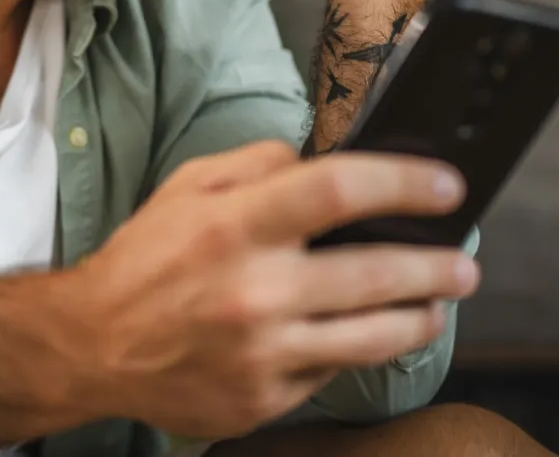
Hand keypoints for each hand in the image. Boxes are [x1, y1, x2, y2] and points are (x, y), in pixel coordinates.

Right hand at [72, 141, 478, 440]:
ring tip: (438, 304)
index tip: (446, 186)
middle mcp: (255, 291)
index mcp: (234, 226)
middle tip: (464, 261)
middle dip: (436, 265)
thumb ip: (255, 164)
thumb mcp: (186, 186)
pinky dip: (353, 351)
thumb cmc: (144, 261)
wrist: (93, 346)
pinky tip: (363, 336)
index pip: (337, 192)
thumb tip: (317, 160)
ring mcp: (263, 353)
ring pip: (373, 336)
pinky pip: (330, 371)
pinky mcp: (264, 399)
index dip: (403, 183)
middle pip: (375, 272)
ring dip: (420, 317)